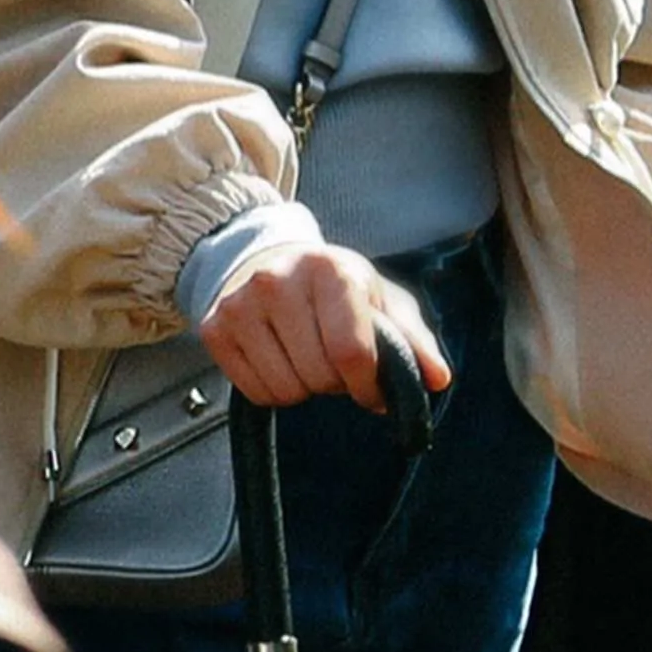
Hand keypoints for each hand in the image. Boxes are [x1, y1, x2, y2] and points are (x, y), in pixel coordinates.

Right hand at [199, 239, 448, 417]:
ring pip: (286, 388)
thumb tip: (437, 379)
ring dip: (305, 387)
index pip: (351, 352)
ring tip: (307, 359)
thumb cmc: (335, 288)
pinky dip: (274, 390)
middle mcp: (279, 280)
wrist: (268, 260)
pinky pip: (254, 391)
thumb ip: (413, 340)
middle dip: (336, 383)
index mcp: (331, 270)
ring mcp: (241, 304)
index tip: (371, 391)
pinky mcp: (214, 327)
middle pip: (319, 375)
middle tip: (334, 363)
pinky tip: (280, 362)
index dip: (367, 386)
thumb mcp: (381, 301)